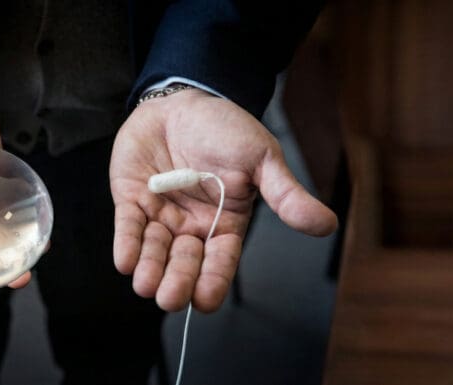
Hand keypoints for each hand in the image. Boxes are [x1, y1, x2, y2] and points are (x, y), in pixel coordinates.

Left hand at [110, 89, 337, 312]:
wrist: (185, 99)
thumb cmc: (226, 129)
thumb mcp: (262, 159)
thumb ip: (287, 194)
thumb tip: (327, 224)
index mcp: (224, 224)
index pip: (220, 260)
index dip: (213, 281)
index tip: (206, 302)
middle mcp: (191, 226)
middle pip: (184, 263)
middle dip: (177, 282)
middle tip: (170, 298)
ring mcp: (160, 215)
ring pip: (154, 251)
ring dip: (149, 269)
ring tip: (146, 285)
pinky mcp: (131, 199)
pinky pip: (128, 227)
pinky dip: (126, 244)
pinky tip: (125, 261)